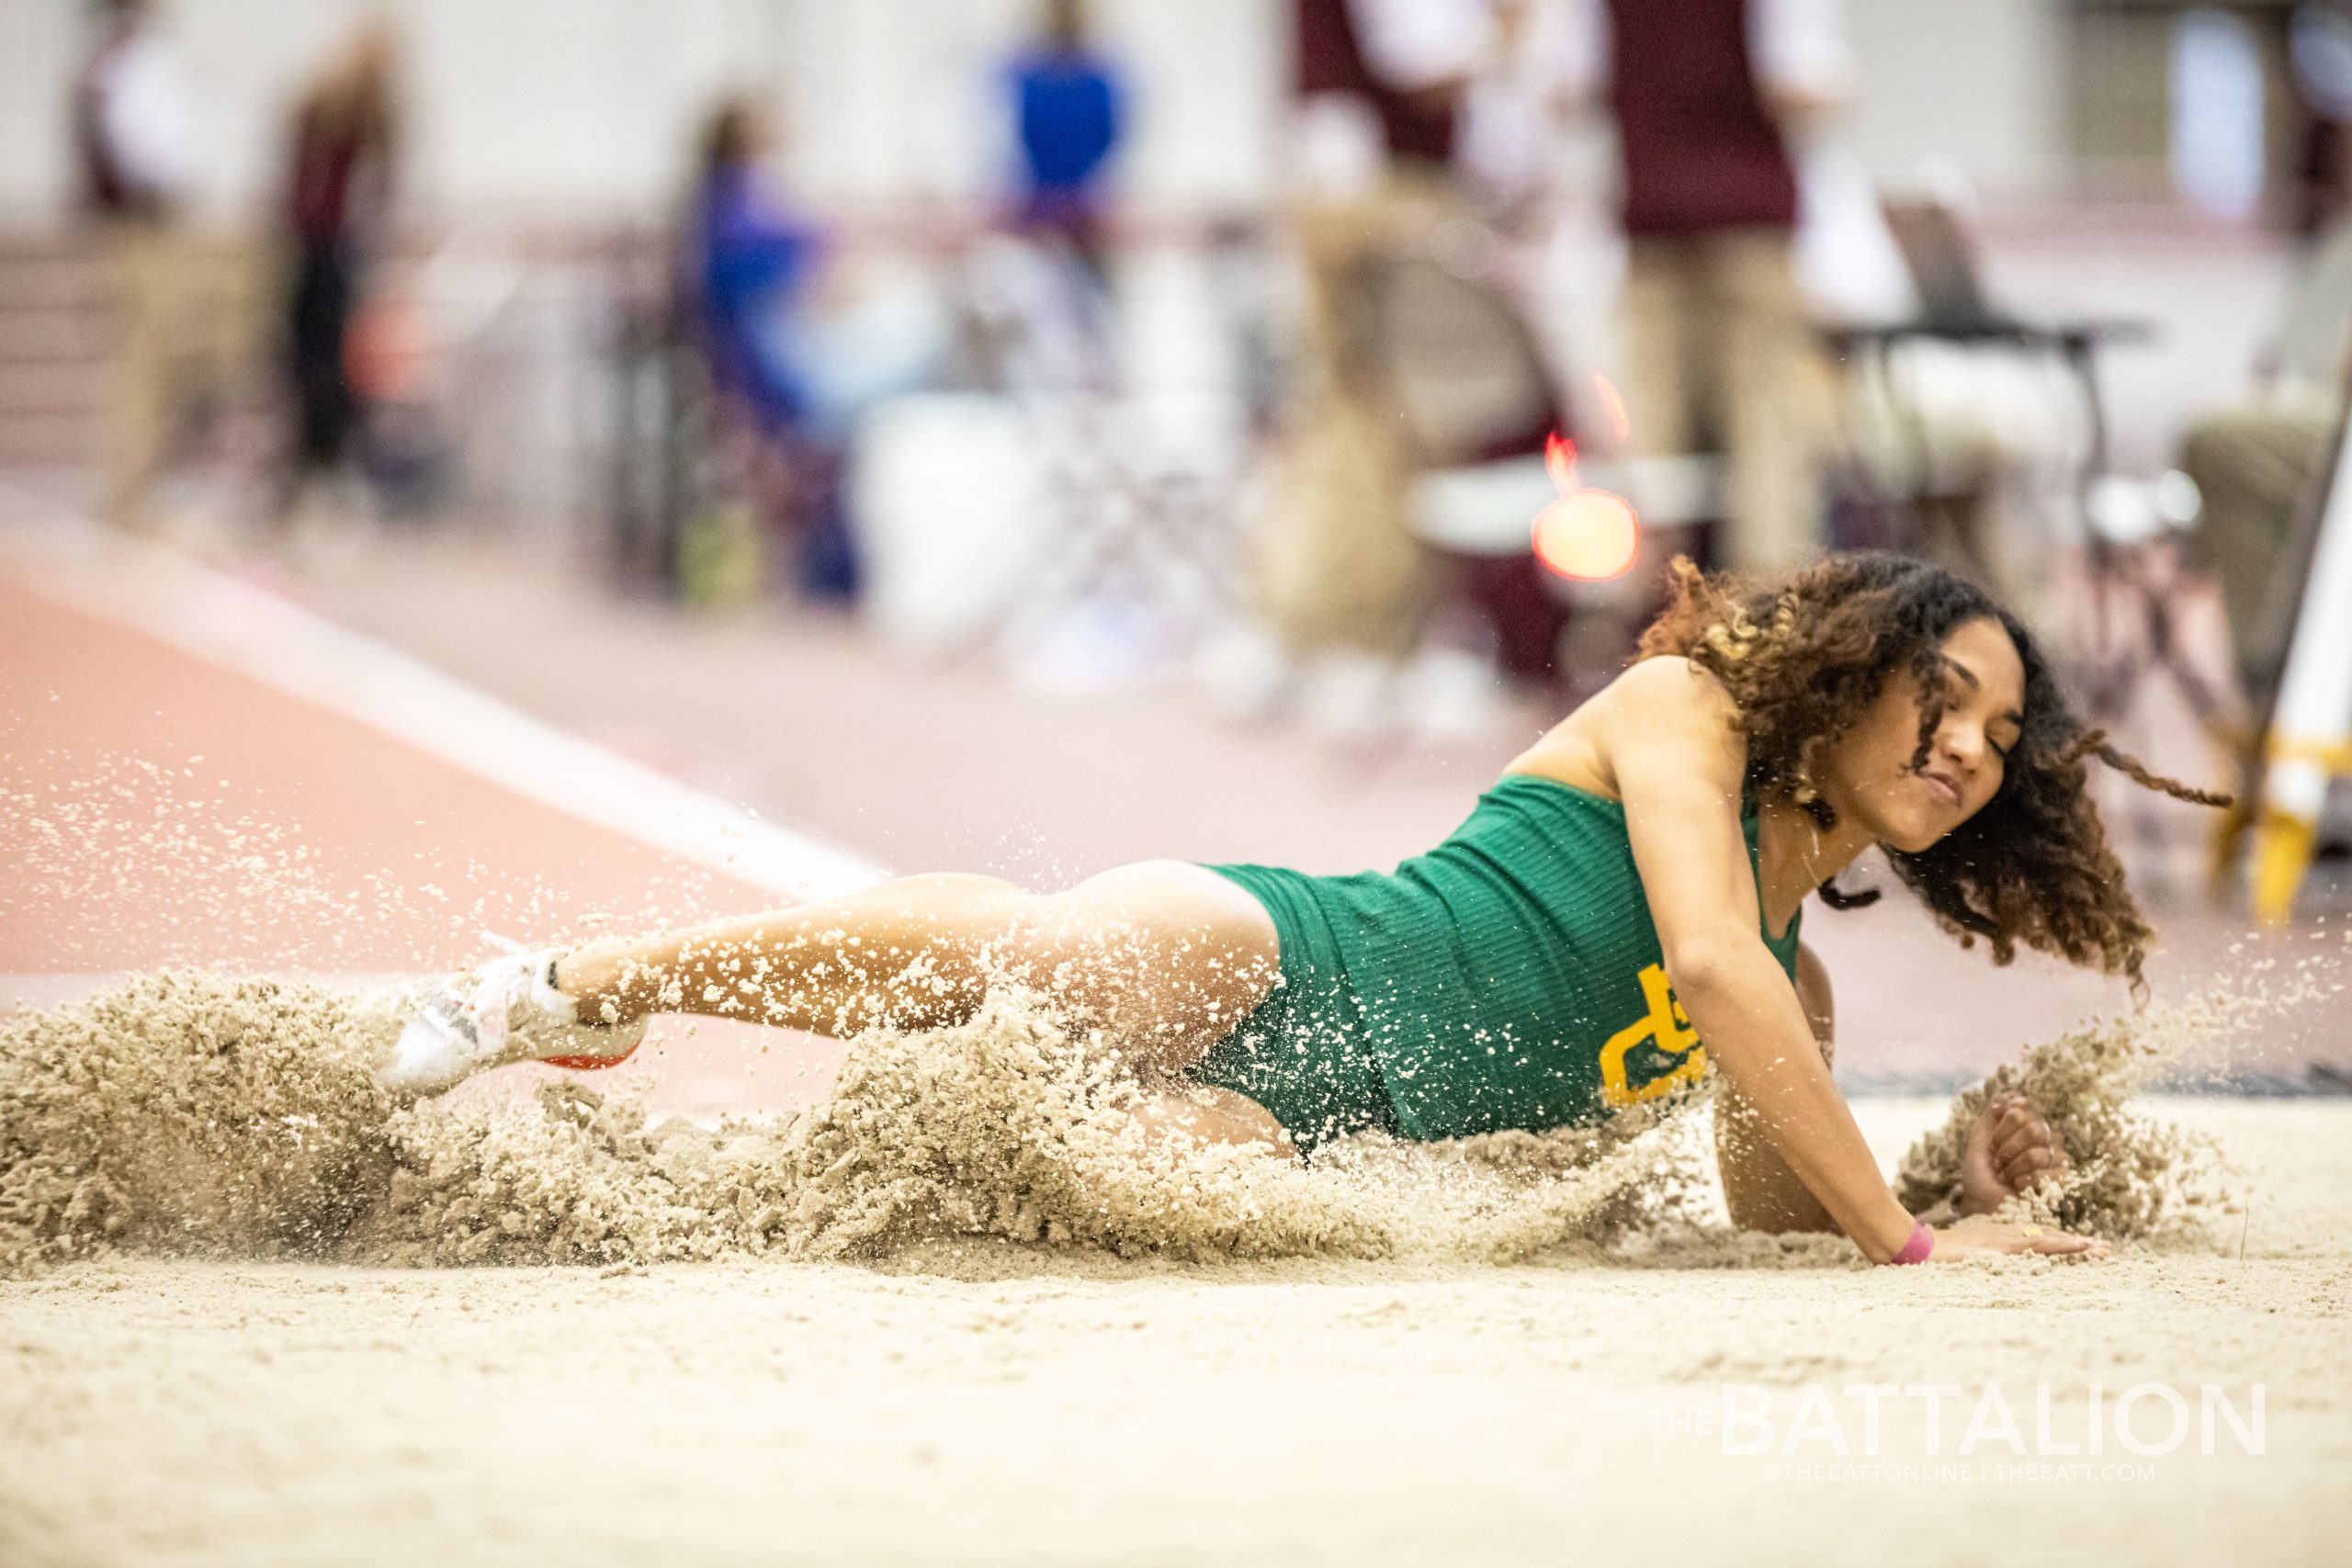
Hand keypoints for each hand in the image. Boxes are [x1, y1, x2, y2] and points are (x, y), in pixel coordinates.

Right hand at [1927, 1217, 2107, 1262]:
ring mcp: (2005, 1239)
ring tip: (2103, 1249)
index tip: (2082, 1247)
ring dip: (2079, 1244)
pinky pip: (2041, 1244)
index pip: (2035, 1238)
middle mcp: (2004, 1234)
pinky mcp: (2004, 1247)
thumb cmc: (1930, 1256)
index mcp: (1995, 1238)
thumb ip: (1974, 1261)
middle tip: (2105, 1248)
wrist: (1915, 1248)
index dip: (2059, 1242)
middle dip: (2077, 1243)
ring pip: (2051, 1239)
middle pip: (2048, 1236)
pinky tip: (2082, 1246)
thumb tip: (1981, 1271)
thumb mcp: (1958, 1259)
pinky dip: (2064, 1244)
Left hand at [1958, 1090, 2068, 1216]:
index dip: (2000, 1130)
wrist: (1982, 1205)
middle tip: (1999, 1162)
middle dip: (2008, 1149)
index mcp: (2024, 1124)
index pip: (2019, 1111)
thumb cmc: (1980, 1175)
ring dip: (2013, 1170)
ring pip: (2037, 1154)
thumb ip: (1991, 1116)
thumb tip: (2010, 1095)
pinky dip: (2024, 1183)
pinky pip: (2045, 1174)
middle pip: (2033, 1129)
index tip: (1992, 1145)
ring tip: (2008, 1177)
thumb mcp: (1978, 1141)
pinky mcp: (2061, 1179)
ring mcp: (2055, 1157)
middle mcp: (2043, 1137)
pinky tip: (2019, 1188)